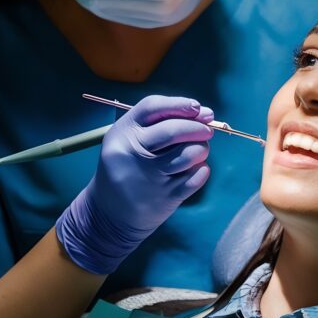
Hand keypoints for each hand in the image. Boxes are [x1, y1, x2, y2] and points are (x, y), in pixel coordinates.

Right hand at [56, 95, 212, 273]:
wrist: (109, 213)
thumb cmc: (126, 167)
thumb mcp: (128, 140)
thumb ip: (160, 123)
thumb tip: (205, 114)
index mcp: (122, 133)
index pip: (152, 107)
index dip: (178, 104)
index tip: (197, 107)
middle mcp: (133, 153)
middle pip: (173, 131)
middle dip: (198, 128)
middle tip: (207, 131)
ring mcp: (149, 177)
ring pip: (189, 154)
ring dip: (201, 149)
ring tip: (198, 151)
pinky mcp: (165, 197)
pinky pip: (196, 177)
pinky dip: (201, 170)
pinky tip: (194, 169)